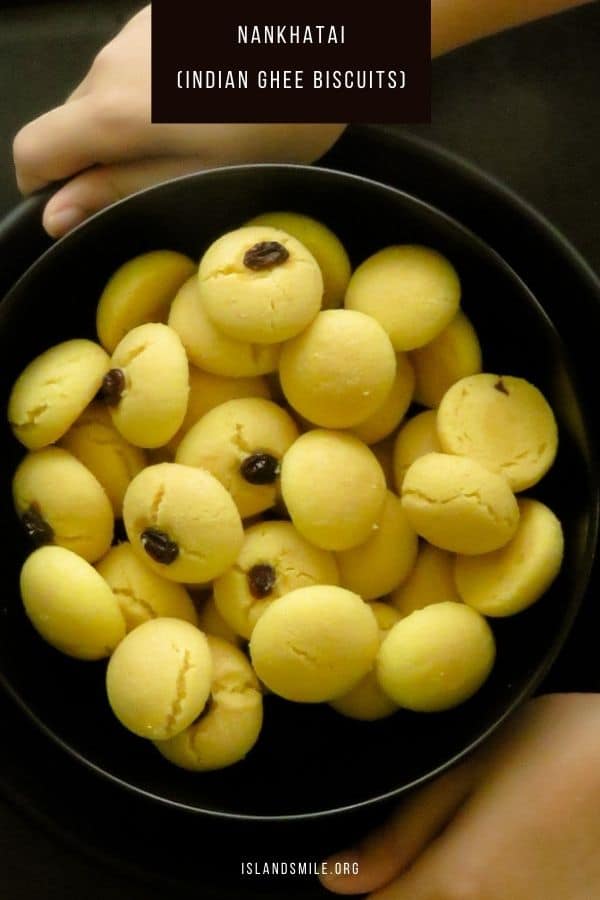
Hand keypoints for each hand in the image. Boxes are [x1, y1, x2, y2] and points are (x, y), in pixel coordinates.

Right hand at [12, 5, 344, 237]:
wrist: (329, 33)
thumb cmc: (278, 113)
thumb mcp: (201, 173)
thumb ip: (121, 190)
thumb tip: (57, 215)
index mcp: (113, 112)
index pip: (33, 152)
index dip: (48, 187)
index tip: (83, 206)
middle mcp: (110, 64)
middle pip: (70, 124)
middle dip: (100, 158)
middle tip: (167, 178)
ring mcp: (134, 32)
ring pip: (103, 96)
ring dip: (130, 126)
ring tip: (198, 137)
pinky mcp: (159, 17)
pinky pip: (133, 68)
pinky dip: (151, 94)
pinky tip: (206, 100)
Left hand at [320, 693, 599, 898]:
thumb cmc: (556, 751)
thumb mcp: (469, 770)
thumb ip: (401, 834)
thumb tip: (336, 878)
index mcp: (457, 886)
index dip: (367, 887)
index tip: (372, 864)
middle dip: (411, 890)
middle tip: (437, 842)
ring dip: (451, 892)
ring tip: (485, 839)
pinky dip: (501, 893)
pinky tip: (517, 859)